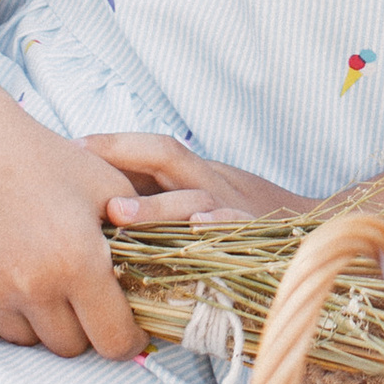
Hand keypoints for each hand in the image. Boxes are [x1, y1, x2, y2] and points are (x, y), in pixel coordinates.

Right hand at [0, 78, 145, 356]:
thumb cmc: (40, 157)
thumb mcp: (106, 184)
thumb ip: (139, 236)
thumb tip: (157, 282)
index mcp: (78, 261)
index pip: (113, 341)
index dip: (127, 339)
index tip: (127, 330)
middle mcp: (31, 286)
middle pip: (69, 346)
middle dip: (82, 326)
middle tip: (78, 293)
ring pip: (26, 339)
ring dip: (38, 319)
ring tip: (36, 274)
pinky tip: (1, 274)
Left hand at [85, 135, 308, 227]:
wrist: (312, 235)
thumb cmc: (242, 219)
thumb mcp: (200, 200)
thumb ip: (161, 198)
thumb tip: (97, 203)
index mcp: (197, 175)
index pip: (153, 148)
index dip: (113, 143)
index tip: (71, 145)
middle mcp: (213, 184)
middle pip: (167, 158)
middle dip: (123, 156)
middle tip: (81, 162)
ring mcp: (235, 210)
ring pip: (193, 199)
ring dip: (155, 205)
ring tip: (119, 213)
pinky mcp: (257, 239)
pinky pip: (235, 231)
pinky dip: (218, 228)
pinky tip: (197, 231)